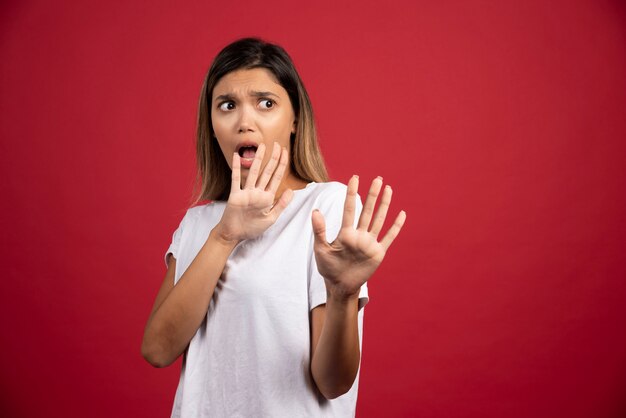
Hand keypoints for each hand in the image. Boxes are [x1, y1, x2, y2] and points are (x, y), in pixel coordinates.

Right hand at [214, 142, 292, 242]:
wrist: (234, 235)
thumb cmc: (252, 228)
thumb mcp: (271, 218)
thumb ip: (281, 204)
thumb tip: (292, 190)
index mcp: (267, 198)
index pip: (276, 178)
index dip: (282, 165)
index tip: (285, 152)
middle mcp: (258, 192)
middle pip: (267, 172)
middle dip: (273, 158)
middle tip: (277, 144)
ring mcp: (246, 193)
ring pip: (254, 173)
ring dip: (258, 159)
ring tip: (261, 146)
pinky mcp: (236, 196)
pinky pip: (236, 180)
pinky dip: (236, 168)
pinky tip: (236, 156)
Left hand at [311, 176, 405, 299]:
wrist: (339, 286)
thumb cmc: (328, 268)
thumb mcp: (320, 249)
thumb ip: (320, 231)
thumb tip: (315, 211)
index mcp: (345, 233)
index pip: (349, 209)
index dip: (352, 194)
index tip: (355, 178)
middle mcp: (359, 235)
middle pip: (367, 210)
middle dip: (372, 195)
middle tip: (378, 178)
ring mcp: (369, 243)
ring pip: (379, 220)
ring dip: (384, 205)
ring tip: (388, 189)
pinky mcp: (378, 253)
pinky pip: (389, 237)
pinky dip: (395, 226)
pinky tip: (401, 214)